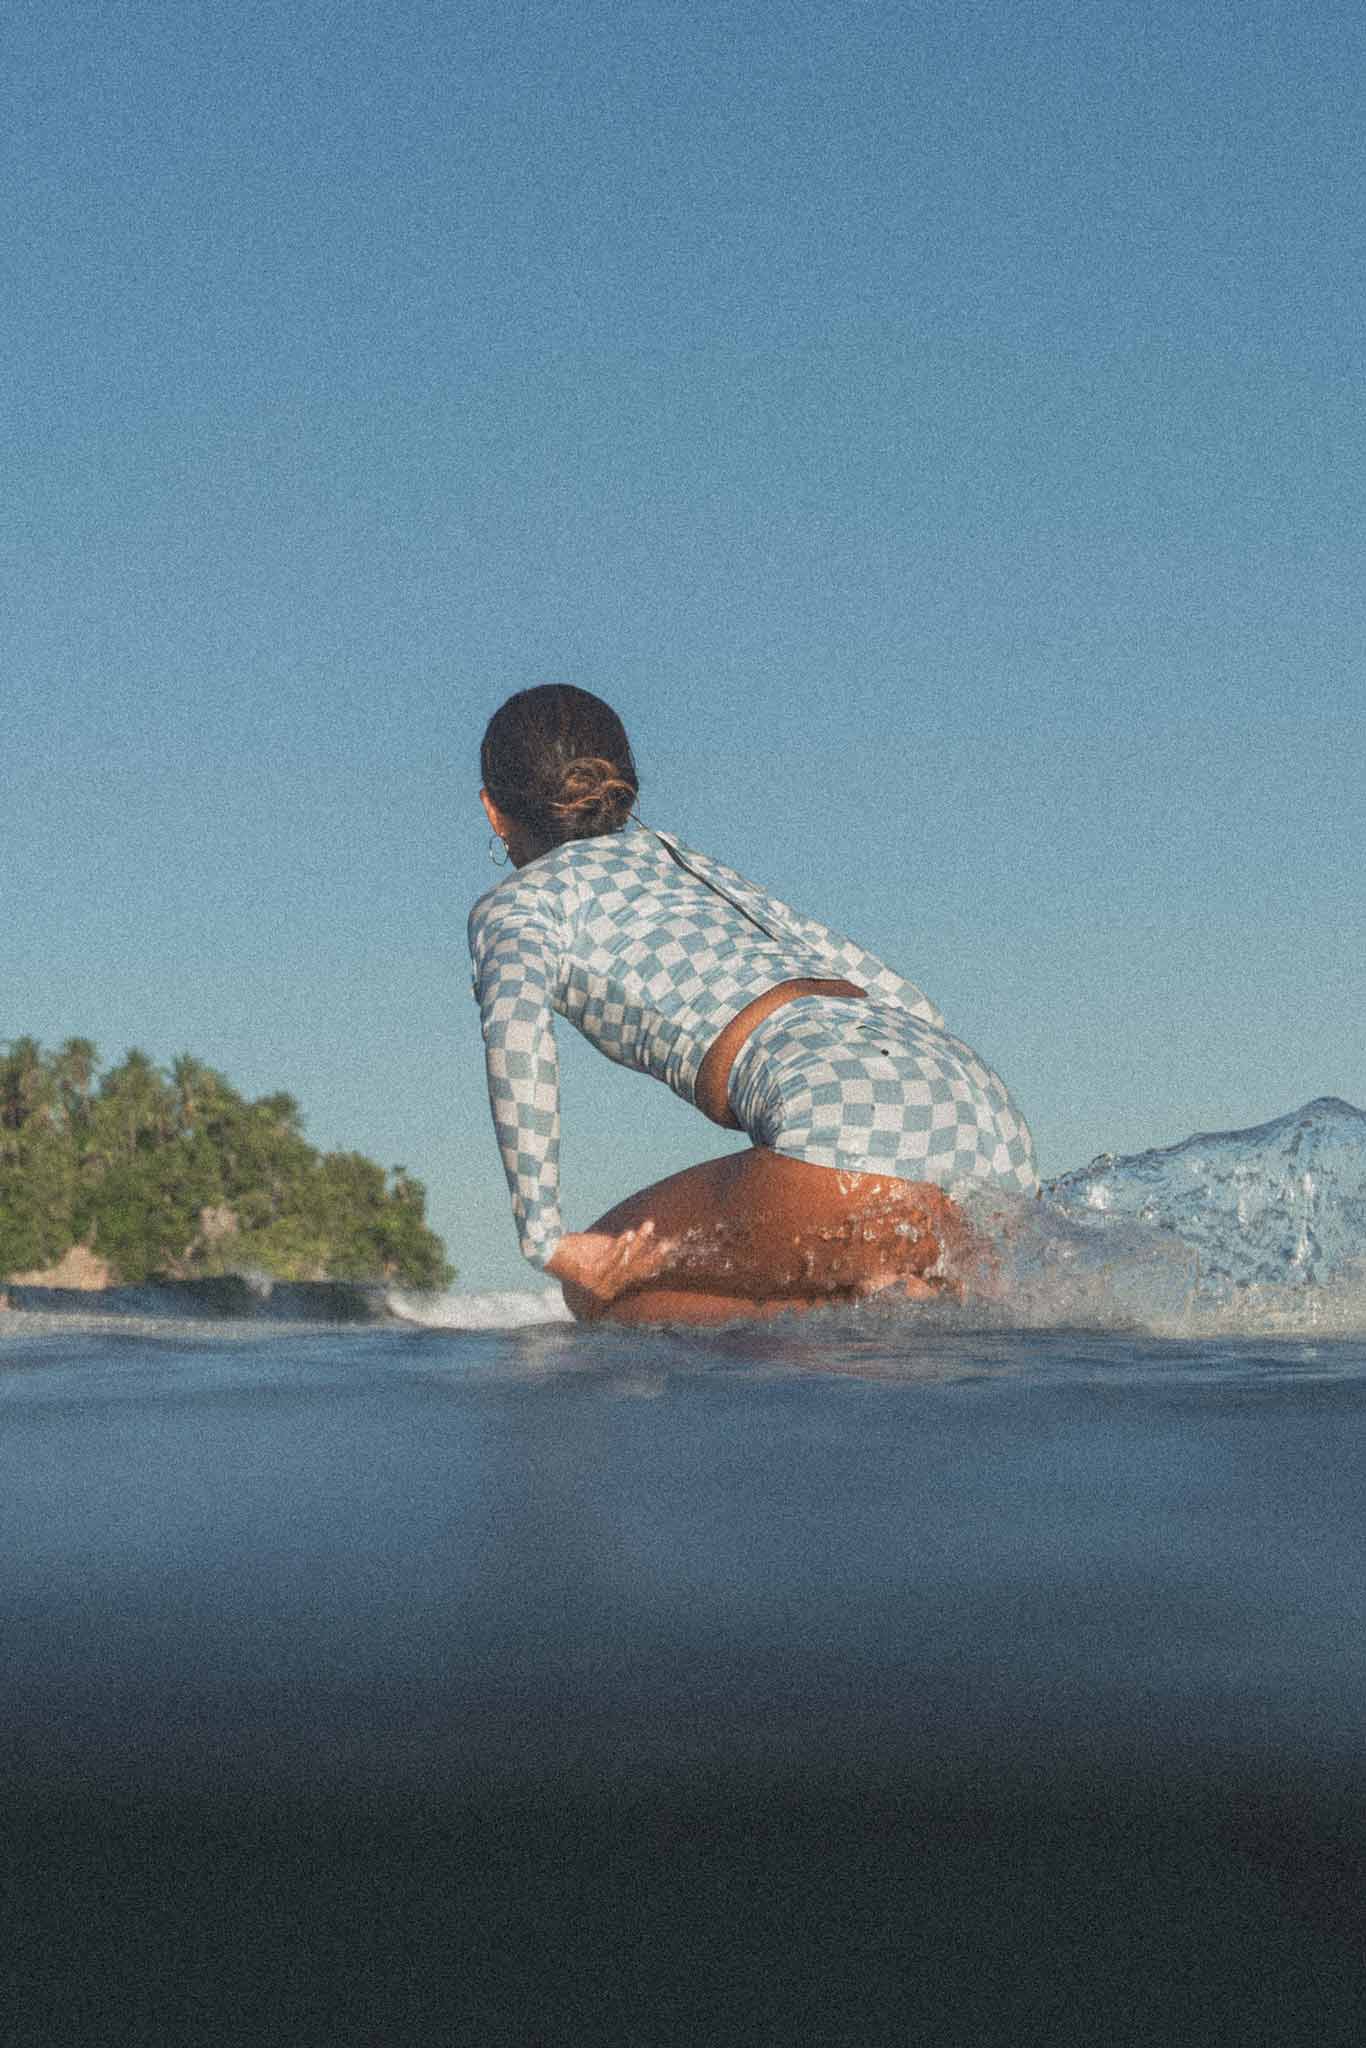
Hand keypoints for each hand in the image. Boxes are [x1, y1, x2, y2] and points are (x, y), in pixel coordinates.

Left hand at [546, 1224, 662, 1315]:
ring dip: (639, 1243)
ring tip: (649, 1226)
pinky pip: (610, 1259)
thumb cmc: (578, 1251)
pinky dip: (620, 1246)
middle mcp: (607, 1290)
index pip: (639, 1273)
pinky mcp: (590, 1274)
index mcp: (613, 1287)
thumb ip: (624, 1250)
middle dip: (654, 1254)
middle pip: (635, 1270)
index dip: (655, 1259)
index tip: (669, 1245)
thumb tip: (647, 1239)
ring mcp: (598, 1284)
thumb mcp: (605, 1250)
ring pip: (625, 1263)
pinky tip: (629, 1233)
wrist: (550, 1251)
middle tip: (669, 1242)